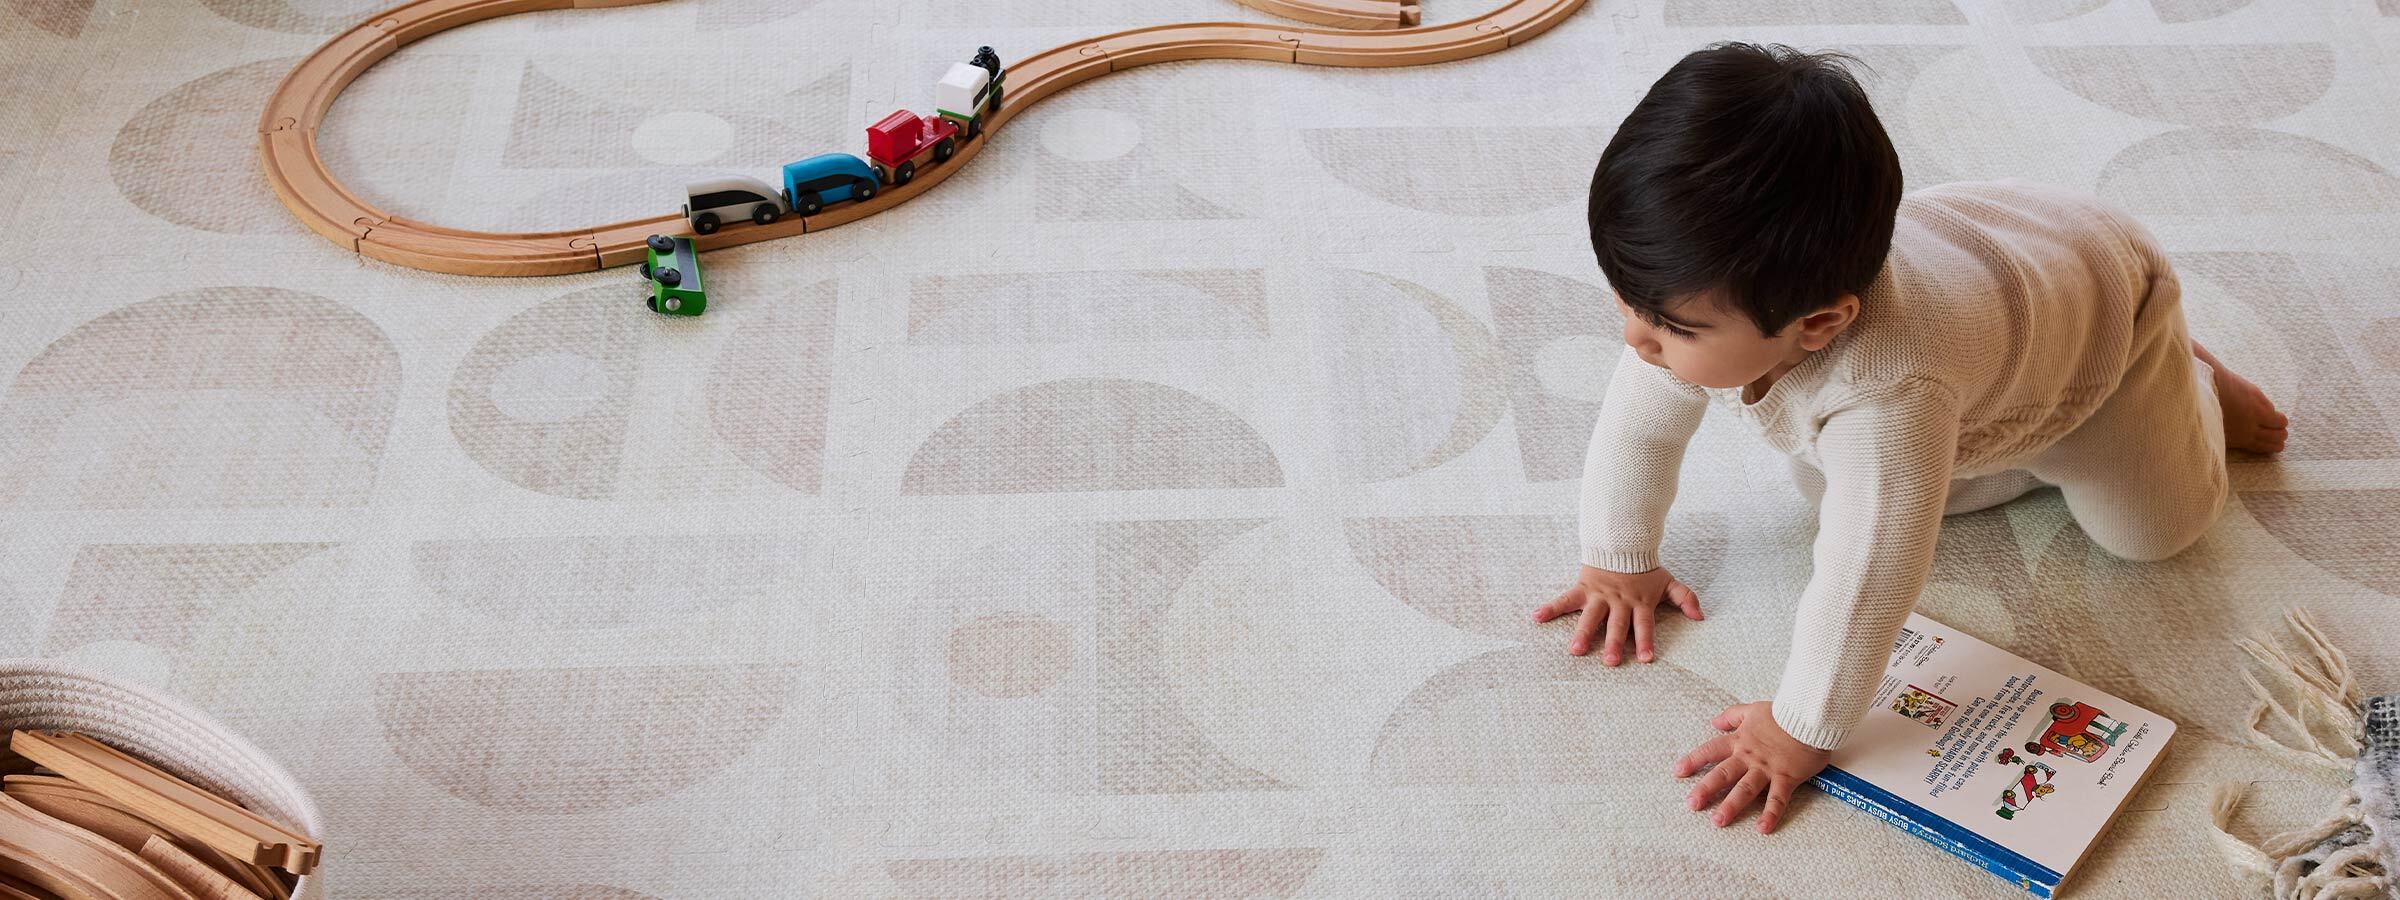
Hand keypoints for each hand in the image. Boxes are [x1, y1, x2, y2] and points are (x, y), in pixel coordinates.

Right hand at [1531, 565, 1703, 663]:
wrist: (1622, 541)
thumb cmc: (1645, 568)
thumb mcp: (1668, 581)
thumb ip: (1684, 598)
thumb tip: (1700, 617)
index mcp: (1639, 602)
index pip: (1643, 625)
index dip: (1644, 641)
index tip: (1645, 659)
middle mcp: (1619, 602)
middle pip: (1616, 625)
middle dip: (1613, 643)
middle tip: (1610, 662)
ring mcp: (1599, 596)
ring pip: (1590, 617)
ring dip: (1583, 633)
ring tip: (1575, 651)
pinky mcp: (1583, 588)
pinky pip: (1565, 599)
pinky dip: (1551, 607)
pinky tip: (1537, 617)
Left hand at [1673, 701, 1830, 833]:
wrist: (1810, 716)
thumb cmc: (1784, 713)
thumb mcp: (1753, 709)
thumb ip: (1732, 715)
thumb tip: (1714, 721)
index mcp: (1740, 741)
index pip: (1711, 751)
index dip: (1693, 761)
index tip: (1678, 772)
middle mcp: (1749, 757)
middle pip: (1723, 774)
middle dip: (1706, 790)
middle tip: (1692, 805)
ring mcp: (1767, 769)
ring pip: (1745, 789)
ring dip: (1731, 806)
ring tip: (1718, 821)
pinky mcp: (1786, 778)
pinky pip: (1777, 799)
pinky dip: (1771, 814)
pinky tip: (1762, 829)